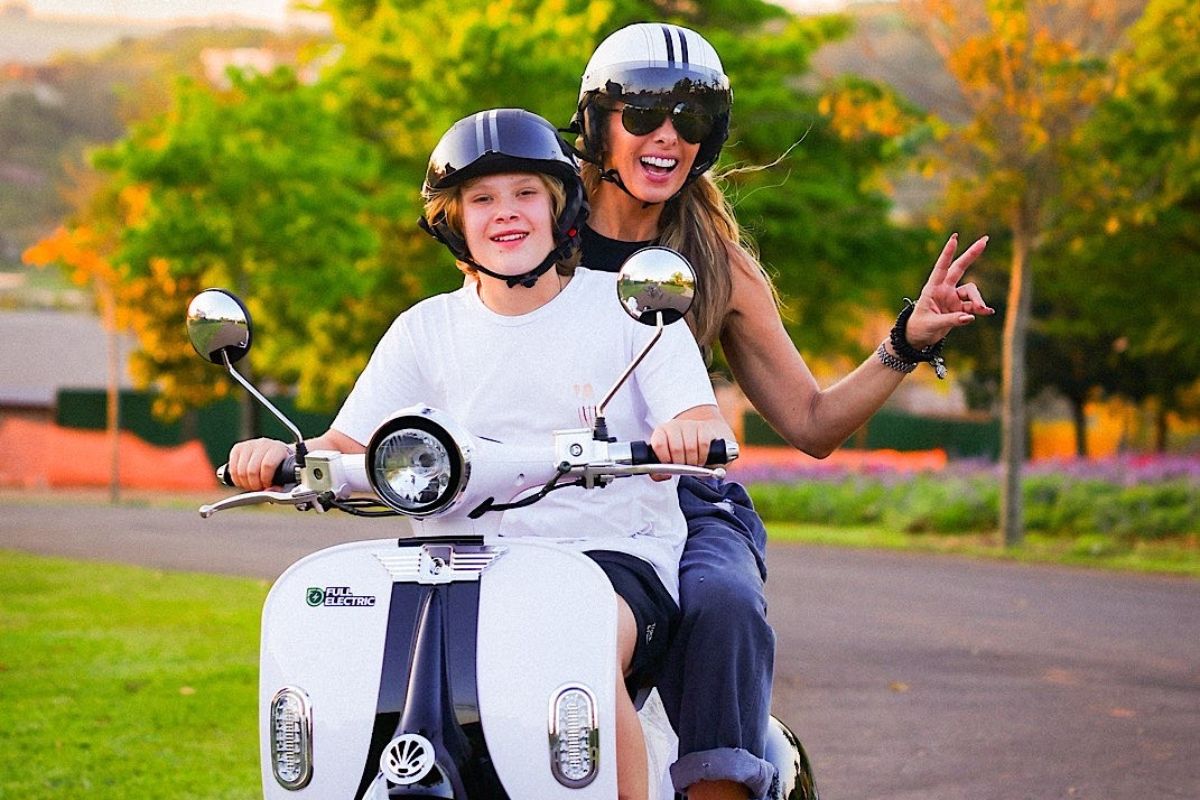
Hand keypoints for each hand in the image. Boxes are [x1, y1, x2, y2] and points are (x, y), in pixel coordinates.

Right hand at [227, 437, 291, 490]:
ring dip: (245, 483)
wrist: (274, 452)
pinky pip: (232, 469)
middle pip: (252, 470)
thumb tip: (269, 491)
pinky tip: (244, 480)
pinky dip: (237, 479)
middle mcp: (263, 444)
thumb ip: (279, 485)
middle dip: (254, 484)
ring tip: (252, 485)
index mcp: (277, 449)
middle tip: (258, 487)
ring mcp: (249, 445)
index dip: (265, 480)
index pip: (267, 465)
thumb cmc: (280, 465)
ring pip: (240, 471)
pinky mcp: (238, 448)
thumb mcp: (284, 474)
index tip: (267, 485)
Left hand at [648, 415, 734, 480]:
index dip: (664, 458)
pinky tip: (699, 460)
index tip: (669, 466)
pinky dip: (702, 457)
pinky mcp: (703, 427)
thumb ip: (658, 471)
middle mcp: (674, 426)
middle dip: (680, 463)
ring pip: (690, 448)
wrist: (696, 434)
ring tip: (691, 466)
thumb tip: (664, 476)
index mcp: (661, 432)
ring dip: (692, 462)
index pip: (659, 444)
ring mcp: (689, 425)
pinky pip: (703, 444)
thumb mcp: (665, 457)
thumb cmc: (678, 448)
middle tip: (682, 468)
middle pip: (676, 448)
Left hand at [905, 233, 994, 348]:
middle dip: (971, 254)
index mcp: (932, 288)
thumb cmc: (920, 327)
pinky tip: (988, 312)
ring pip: (970, 291)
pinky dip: (980, 309)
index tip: (954, 238)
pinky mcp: (959, 308)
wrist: (919, 337)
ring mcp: (952, 297)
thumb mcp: (932, 324)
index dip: (947, 253)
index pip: (941, 268)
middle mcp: (944, 289)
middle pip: (960, 268)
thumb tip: (971, 317)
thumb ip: (952, 320)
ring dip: (977, 299)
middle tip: (985, 240)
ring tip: (982, 310)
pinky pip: (973, 305)